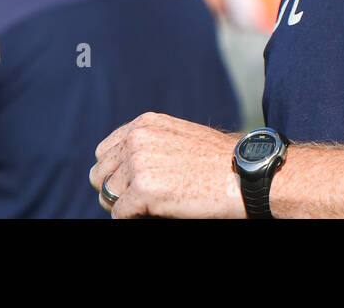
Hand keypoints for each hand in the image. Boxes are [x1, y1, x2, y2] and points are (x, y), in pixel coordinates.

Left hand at [89, 112, 245, 218]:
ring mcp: (138, 163)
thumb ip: (150, 145)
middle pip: (99, 174)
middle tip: (137, 203)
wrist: (244, 174)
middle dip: (114, 191)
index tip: (130, 185)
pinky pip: (119, 215)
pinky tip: (157, 214)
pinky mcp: (142, 189)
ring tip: (150, 208)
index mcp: (144, 124)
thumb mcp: (179, 139)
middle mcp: (136, 139)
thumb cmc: (218, 162)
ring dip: (124, 206)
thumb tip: (122, 171)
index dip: (115, 173)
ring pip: (107, 196)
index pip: (104, 151)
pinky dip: (133, 219)